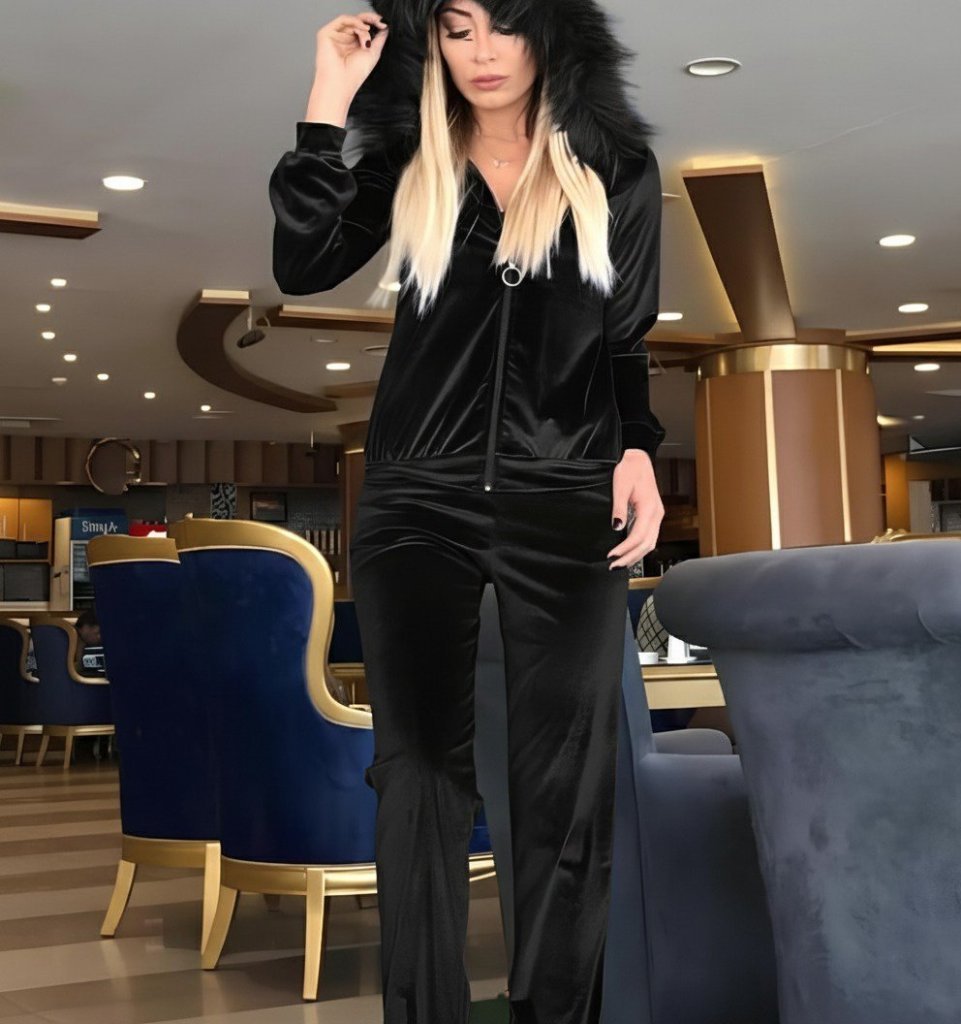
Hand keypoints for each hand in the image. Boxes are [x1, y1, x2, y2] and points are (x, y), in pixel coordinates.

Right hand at [312, 11, 388, 106]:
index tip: (384, 24)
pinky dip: (355, 21)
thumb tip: (385, 27)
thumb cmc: (354, 75)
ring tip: (367, 42)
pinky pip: (343, 20)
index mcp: (353, 45)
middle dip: (370, 20)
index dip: (373, 23)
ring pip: (351, 22)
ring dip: (363, 28)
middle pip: (357, 22)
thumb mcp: (373, 54)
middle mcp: (344, 39)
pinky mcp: (326, 33)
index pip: (362, 28)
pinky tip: (363, 29)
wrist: (341, 84)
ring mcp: (335, 36)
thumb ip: (379, 39)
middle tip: (380, 22)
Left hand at [607, 449, 663, 569]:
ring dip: (635, 555)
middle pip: (646, 544)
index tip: (612, 556)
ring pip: (650, 543)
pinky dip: (639, 548)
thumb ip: (619, 508)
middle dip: (630, 558)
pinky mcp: (652, 515)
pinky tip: (627, 552)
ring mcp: (656, 515)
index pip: (638, 537)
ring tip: (620, 564)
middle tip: (613, 567)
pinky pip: (648, 536)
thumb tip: (616, 527)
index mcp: (650, 508)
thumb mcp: (620, 486)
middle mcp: (656, 514)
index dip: (625, 550)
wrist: (638, 458)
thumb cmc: (629, 468)